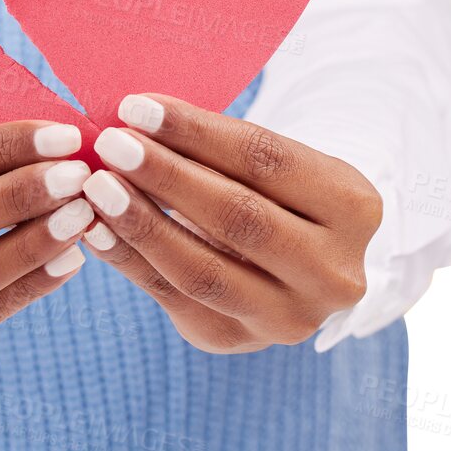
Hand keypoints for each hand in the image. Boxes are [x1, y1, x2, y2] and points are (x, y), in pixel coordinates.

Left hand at [73, 92, 382, 353]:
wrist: (294, 253)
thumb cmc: (272, 184)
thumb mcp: (268, 160)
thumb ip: (213, 145)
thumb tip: (133, 118)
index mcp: (353, 205)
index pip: (264, 160)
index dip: (195, 132)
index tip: (135, 107)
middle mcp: (334, 272)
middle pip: (238, 218)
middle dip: (165, 177)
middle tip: (110, 144)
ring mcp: (290, 318)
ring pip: (203, 270)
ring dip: (141, 223)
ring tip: (97, 186)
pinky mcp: (239, 342)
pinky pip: (174, 298)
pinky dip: (129, 262)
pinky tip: (97, 230)